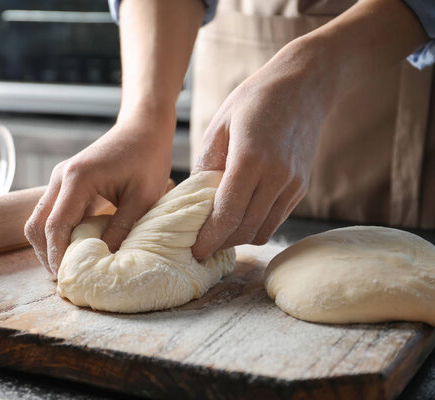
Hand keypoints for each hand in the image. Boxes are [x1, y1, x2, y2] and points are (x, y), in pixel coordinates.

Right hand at [24, 113, 173, 275]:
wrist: (143, 128)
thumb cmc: (147, 158)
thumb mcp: (142, 199)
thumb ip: (121, 230)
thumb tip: (106, 262)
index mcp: (77, 179)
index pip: (55, 226)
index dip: (58, 256)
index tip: (70, 279)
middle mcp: (60, 177)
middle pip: (36, 225)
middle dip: (47, 254)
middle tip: (68, 277)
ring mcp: (59, 178)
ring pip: (40, 220)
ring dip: (51, 244)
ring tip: (72, 266)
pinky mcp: (65, 182)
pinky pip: (52, 212)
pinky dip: (58, 232)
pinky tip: (78, 246)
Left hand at [191, 39, 331, 258]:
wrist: (305, 86)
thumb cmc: (254, 101)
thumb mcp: (219, 127)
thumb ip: (206, 167)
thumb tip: (195, 201)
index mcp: (250, 160)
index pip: (227, 215)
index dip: (209, 239)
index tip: (195, 252)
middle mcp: (276, 177)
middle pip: (245, 229)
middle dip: (221, 243)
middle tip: (202, 246)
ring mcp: (293, 184)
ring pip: (263, 230)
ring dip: (239, 237)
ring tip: (219, 234)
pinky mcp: (301, 187)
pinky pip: (276, 219)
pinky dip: (257, 225)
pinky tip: (241, 217)